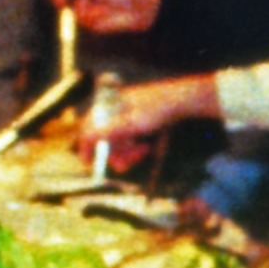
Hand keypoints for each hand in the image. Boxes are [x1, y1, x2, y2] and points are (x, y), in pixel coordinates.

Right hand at [75, 74, 217, 159]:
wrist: (182, 101)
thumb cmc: (158, 110)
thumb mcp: (133, 124)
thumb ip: (109, 131)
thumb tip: (86, 137)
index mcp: (107, 104)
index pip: (87, 127)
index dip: (86, 146)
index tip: (88, 165)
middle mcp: (112, 108)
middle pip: (104, 138)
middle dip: (114, 153)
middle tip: (125, 166)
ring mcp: (123, 115)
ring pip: (117, 141)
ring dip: (127, 152)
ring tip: (143, 151)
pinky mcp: (134, 120)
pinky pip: (128, 139)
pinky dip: (133, 147)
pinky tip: (146, 146)